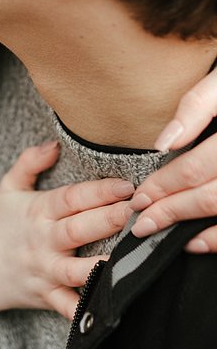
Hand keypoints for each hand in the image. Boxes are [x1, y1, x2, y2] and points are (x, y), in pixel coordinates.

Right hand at [0, 140, 134, 319]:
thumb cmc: (0, 226)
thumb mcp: (8, 188)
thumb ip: (30, 162)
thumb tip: (55, 143)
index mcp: (37, 212)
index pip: (70, 198)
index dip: (99, 191)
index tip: (127, 185)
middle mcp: (43, 241)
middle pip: (79, 229)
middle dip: (111, 220)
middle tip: (139, 211)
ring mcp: (46, 270)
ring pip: (78, 270)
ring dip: (104, 265)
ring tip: (131, 257)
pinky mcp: (48, 296)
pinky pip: (70, 306)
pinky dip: (88, 308)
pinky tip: (110, 304)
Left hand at [130, 68, 216, 251]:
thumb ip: (196, 107)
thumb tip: (165, 142)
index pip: (195, 169)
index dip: (163, 186)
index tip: (139, 197)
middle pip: (209, 196)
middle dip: (170, 211)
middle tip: (141, 222)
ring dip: (191, 228)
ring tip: (160, 232)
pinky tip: (196, 241)